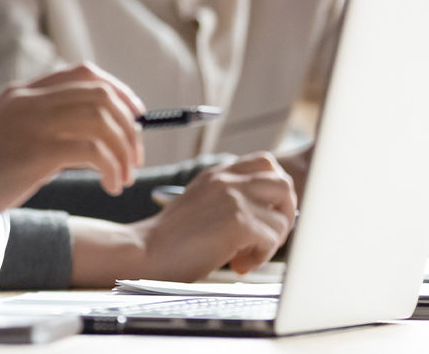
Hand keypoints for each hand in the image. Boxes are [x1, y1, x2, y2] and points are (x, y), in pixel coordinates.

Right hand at [0, 63, 145, 236]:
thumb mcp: (7, 138)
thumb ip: (40, 128)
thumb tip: (92, 138)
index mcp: (20, 93)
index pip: (84, 73)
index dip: (119, 92)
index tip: (134, 118)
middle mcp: (28, 100)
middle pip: (101, 93)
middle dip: (129, 126)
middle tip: (134, 158)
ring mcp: (31, 123)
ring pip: (102, 118)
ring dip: (124, 150)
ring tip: (122, 178)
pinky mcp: (35, 152)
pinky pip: (93, 150)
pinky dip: (111, 168)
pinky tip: (109, 187)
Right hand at [138, 152, 296, 276]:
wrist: (145, 252)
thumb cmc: (170, 239)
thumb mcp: (200, 205)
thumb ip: (228, 200)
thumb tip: (268, 214)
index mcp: (216, 175)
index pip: (265, 164)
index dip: (273, 191)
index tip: (261, 216)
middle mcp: (226, 180)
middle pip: (283, 183)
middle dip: (284, 213)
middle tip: (265, 236)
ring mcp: (233, 198)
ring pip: (283, 215)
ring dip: (273, 239)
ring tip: (248, 253)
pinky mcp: (238, 223)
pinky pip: (273, 238)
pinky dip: (261, 256)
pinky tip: (238, 264)